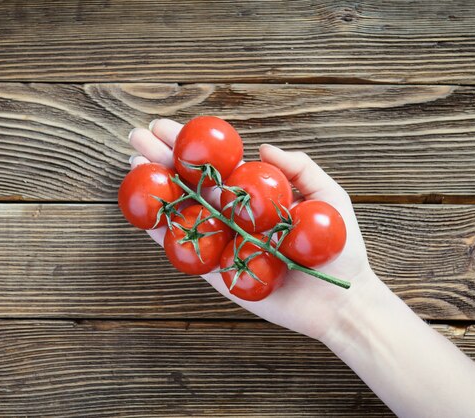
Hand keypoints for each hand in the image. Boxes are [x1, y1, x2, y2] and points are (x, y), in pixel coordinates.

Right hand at [129, 119, 378, 340]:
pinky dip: (162, 235)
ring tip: (132, 164)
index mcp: (256, 198)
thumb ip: (300, 168)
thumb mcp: (329, 196)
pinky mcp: (218, 274)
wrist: (342, 299)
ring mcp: (223, 244)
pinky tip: (142, 215)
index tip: (169, 126)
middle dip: (164, 159)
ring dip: (156, 190)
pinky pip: (187, 252)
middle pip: (192, 183)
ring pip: (183, 213)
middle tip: (137, 137)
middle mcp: (234, 218)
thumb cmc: (341, 249)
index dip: (192, 145)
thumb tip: (261, 147)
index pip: (217, 165)